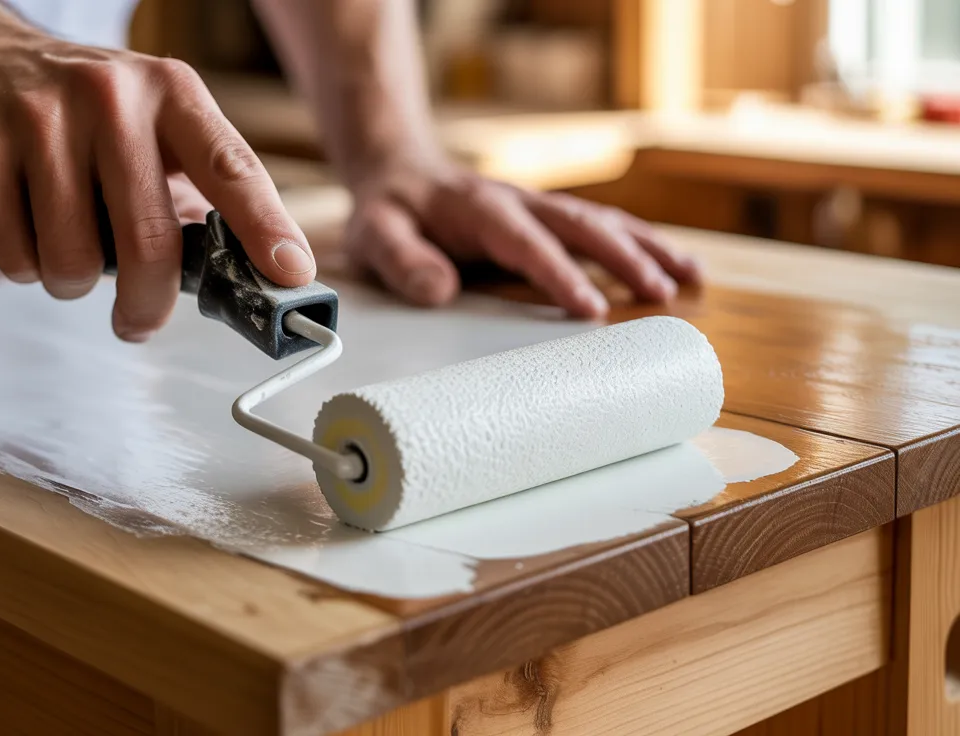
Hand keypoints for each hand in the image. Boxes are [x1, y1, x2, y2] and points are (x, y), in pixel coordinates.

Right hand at [0, 24, 313, 340]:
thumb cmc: (76, 108)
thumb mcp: (148, 121)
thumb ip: (194, 189)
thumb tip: (243, 274)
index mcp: (168, 92)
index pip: (230, 166)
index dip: (265, 226)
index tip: (290, 273)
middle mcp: (109, 98)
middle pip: (148, 240)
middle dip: (147, 302)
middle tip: (139, 319)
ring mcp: (39, 122)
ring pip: (73, 262)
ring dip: (71, 280)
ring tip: (64, 243)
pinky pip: (16, 256)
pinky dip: (24, 264)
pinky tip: (23, 224)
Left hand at [344, 159, 701, 317]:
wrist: (397, 173)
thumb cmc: (389, 211)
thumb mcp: (375, 234)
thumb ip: (401, 260)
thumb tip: (438, 291)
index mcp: (480, 208)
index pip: (527, 243)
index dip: (560, 275)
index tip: (590, 310)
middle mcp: (520, 202)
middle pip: (582, 225)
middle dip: (625, 258)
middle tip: (660, 294)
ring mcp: (539, 207)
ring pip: (603, 222)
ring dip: (647, 248)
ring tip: (691, 279)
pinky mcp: (548, 217)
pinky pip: (603, 226)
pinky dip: (641, 244)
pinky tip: (677, 265)